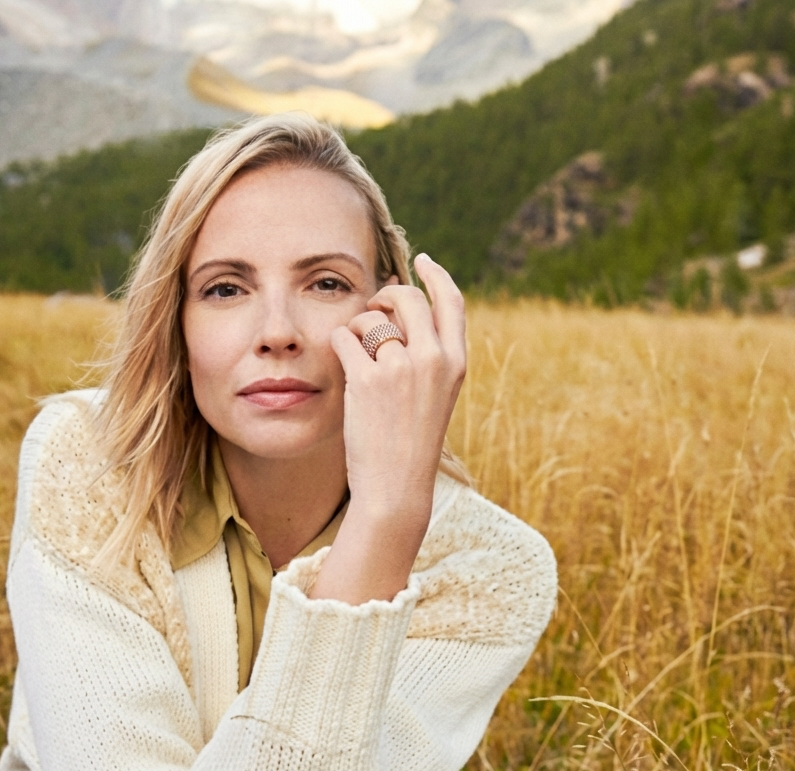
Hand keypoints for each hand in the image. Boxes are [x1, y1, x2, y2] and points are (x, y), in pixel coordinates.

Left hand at [312, 254, 465, 603]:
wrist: (397, 486)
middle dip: (385, 296)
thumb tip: (399, 298)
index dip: (436, 275)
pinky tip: (341, 362)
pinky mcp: (368, 379)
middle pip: (408, 297)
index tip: (423, 261)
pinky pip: (344, 336)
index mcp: (456, 361)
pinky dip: (338, 344)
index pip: (452, 301)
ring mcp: (401, 368)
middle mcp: (434, 358)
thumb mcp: (436, 393)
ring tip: (356, 352)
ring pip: (371, 316)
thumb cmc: (410, 440)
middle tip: (373, 310)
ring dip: (357, 326)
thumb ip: (428, 351)